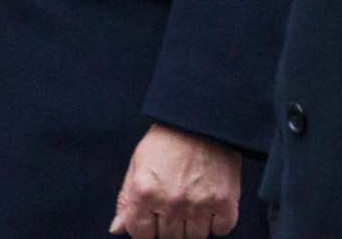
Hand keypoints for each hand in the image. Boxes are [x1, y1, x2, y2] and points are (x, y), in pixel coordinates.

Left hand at [108, 124, 240, 237]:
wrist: (204, 116)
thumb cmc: (169, 138)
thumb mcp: (138, 164)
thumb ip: (126, 200)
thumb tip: (117, 229)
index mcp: (145, 194)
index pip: (142, 235)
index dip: (149, 227)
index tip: (157, 217)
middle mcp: (170, 203)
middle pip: (169, 237)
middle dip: (171, 225)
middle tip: (178, 205)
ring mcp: (199, 202)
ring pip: (195, 236)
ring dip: (195, 225)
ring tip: (196, 205)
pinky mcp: (224, 199)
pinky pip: (222, 228)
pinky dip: (219, 222)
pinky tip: (213, 206)